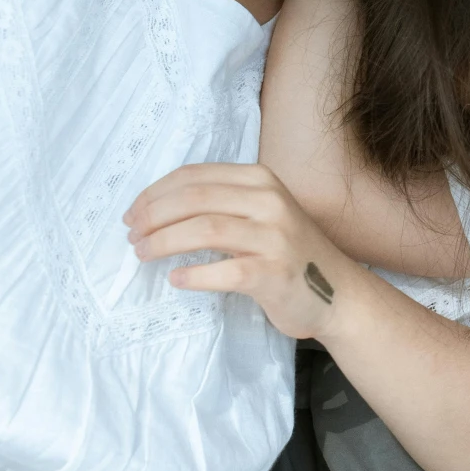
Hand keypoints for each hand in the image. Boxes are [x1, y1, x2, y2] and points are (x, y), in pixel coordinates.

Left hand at [124, 162, 356, 339]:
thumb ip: (221, 204)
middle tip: (132, 236)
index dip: (155, 193)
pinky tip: (176, 280)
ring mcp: (274, 237)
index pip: (194, 176)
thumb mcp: (260, 214)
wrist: (337, 294)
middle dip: (153, 216)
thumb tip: (156, 209)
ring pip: (204, 229)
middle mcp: (269, 201)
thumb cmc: (289, 254)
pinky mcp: (274, 272)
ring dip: (164, 242)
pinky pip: (225, 271)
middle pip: (194, 198)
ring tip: (143, 255)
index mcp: (260, 179)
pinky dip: (194, 275)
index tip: (133, 213)